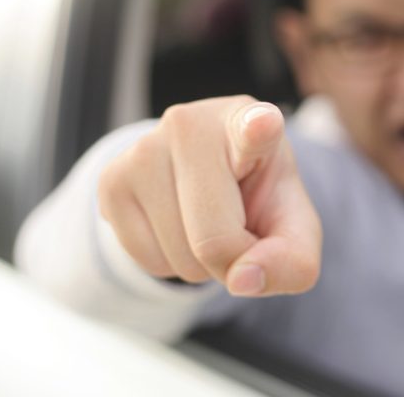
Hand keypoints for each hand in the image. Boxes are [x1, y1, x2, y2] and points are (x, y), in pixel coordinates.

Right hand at [97, 96, 321, 296]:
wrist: (208, 181)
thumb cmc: (258, 198)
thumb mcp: (293, 229)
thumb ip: (292, 261)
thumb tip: (241, 279)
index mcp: (251, 123)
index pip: (253, 126)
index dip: (260, 128)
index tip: (264, 123)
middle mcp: (192, 125)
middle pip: (214, 237)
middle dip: (232, 260)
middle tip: (238, 231)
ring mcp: (144, 149)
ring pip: (178, 256)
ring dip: (199, 263)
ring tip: (206, 221)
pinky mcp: (110, 181)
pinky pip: (145, 262)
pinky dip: (169, 264)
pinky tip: (177, 226)